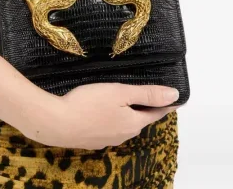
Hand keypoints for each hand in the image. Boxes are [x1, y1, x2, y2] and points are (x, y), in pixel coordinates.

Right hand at [21, 82, 179, 149]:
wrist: (57, 122)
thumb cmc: (90, 103)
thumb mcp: (120, 92)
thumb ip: (147, 94)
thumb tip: (175, 95)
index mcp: (134, 123)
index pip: (155, 113)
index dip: (165, 104)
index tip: (175, 99)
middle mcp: (124, 135)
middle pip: (139, 120)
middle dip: (145, 108)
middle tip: (149, 95)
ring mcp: (107, 140)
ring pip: (123, 125)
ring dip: (127, 114)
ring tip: (126, 101)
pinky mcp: (92, 140)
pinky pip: (109, 128)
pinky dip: (112, 119)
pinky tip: (103, 112)